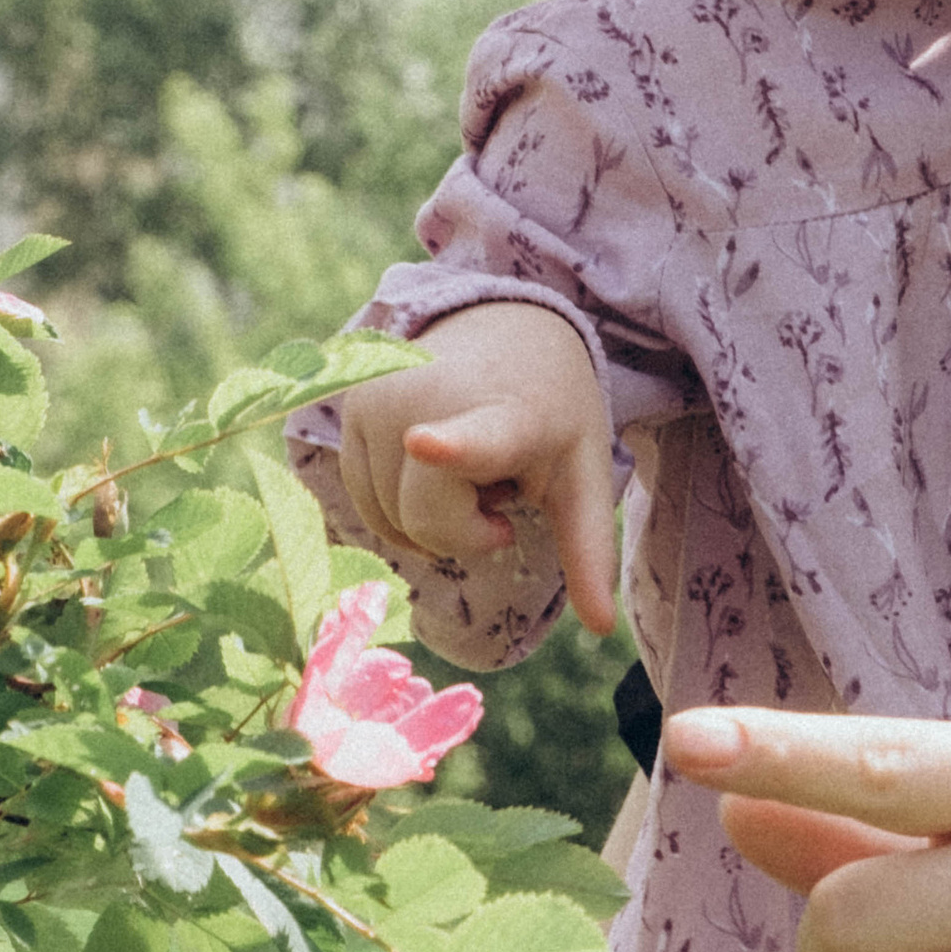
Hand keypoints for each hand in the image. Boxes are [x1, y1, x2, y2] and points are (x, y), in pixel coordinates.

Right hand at [336, 304, 617, 632]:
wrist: (507, 323)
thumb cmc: (551, 411)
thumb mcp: (582, 474)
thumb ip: (588, 549)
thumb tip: (602, 627)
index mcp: (506, 416)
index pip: (474, 438)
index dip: (451, 447)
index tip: (426, 441)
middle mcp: (429, 398)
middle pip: (424, 519)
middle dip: (463, 528)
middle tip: (499, 487)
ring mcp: (381, 399)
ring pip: (388, 517)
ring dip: (429, 514)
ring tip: (466, 464)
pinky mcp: (348, 405)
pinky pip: (362, 499)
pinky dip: (397, 503)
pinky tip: (429, 461)